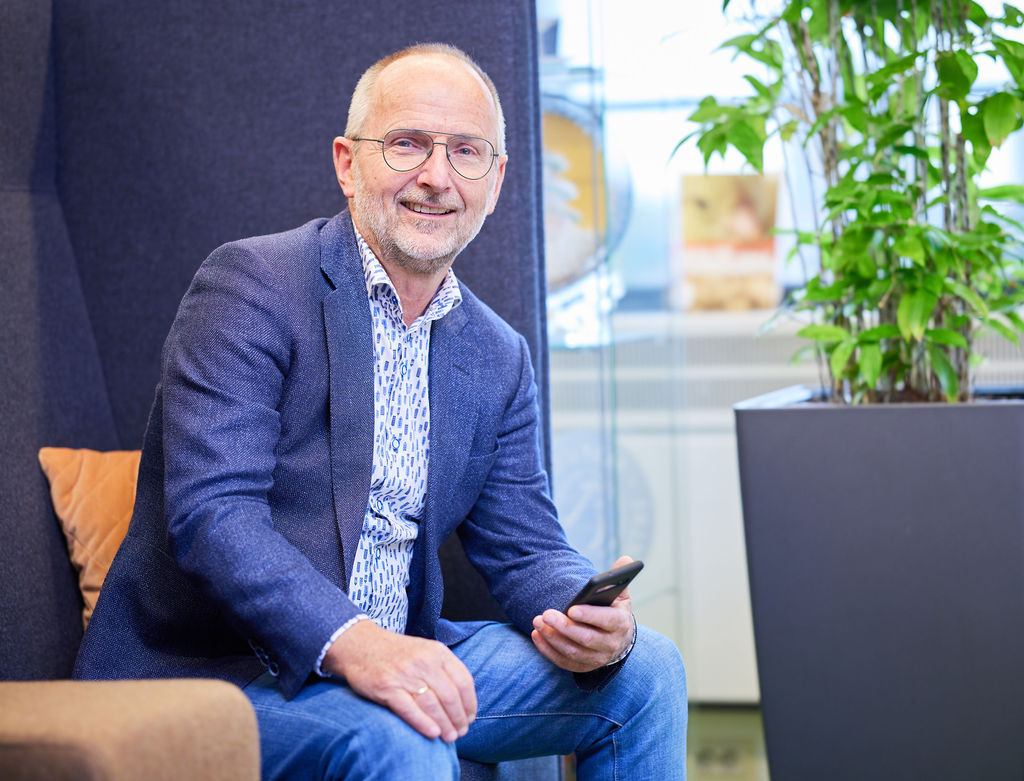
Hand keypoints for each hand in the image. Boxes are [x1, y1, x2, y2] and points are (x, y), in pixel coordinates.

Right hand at [321, 619, 475, 742]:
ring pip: (432, 705)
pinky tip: (433, 733)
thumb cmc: (397, 653)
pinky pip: (409, 709)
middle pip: (450, 696)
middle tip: (461, 732)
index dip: (470, 703)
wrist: (361, 645)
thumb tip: (463, 700)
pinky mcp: (387, 687)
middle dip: (459, 718)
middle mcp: (423, 662)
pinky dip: (423, 723)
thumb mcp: (426, 650)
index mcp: (437, 652)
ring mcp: (405, 674)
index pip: (463, 681)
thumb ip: (444, 669)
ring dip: (444, 725)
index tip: (470, 717)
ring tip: (449, 737)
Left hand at [530, 555, 636, 672]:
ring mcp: (596, 659)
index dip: (589, 616)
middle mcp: (610, 645)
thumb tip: (626, 558)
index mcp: (620, 624)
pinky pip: (563, 661)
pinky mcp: (583, 667)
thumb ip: (619, 578)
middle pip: (586, 638)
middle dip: (565, 627)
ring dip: (553, 637)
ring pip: (572, 652)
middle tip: (546, 613)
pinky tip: (537, 635)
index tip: (571, 608)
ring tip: (538, 621)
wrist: (617, 640)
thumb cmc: (614, 612)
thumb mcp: (620, 596)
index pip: (606, 621)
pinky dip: (548, 650)